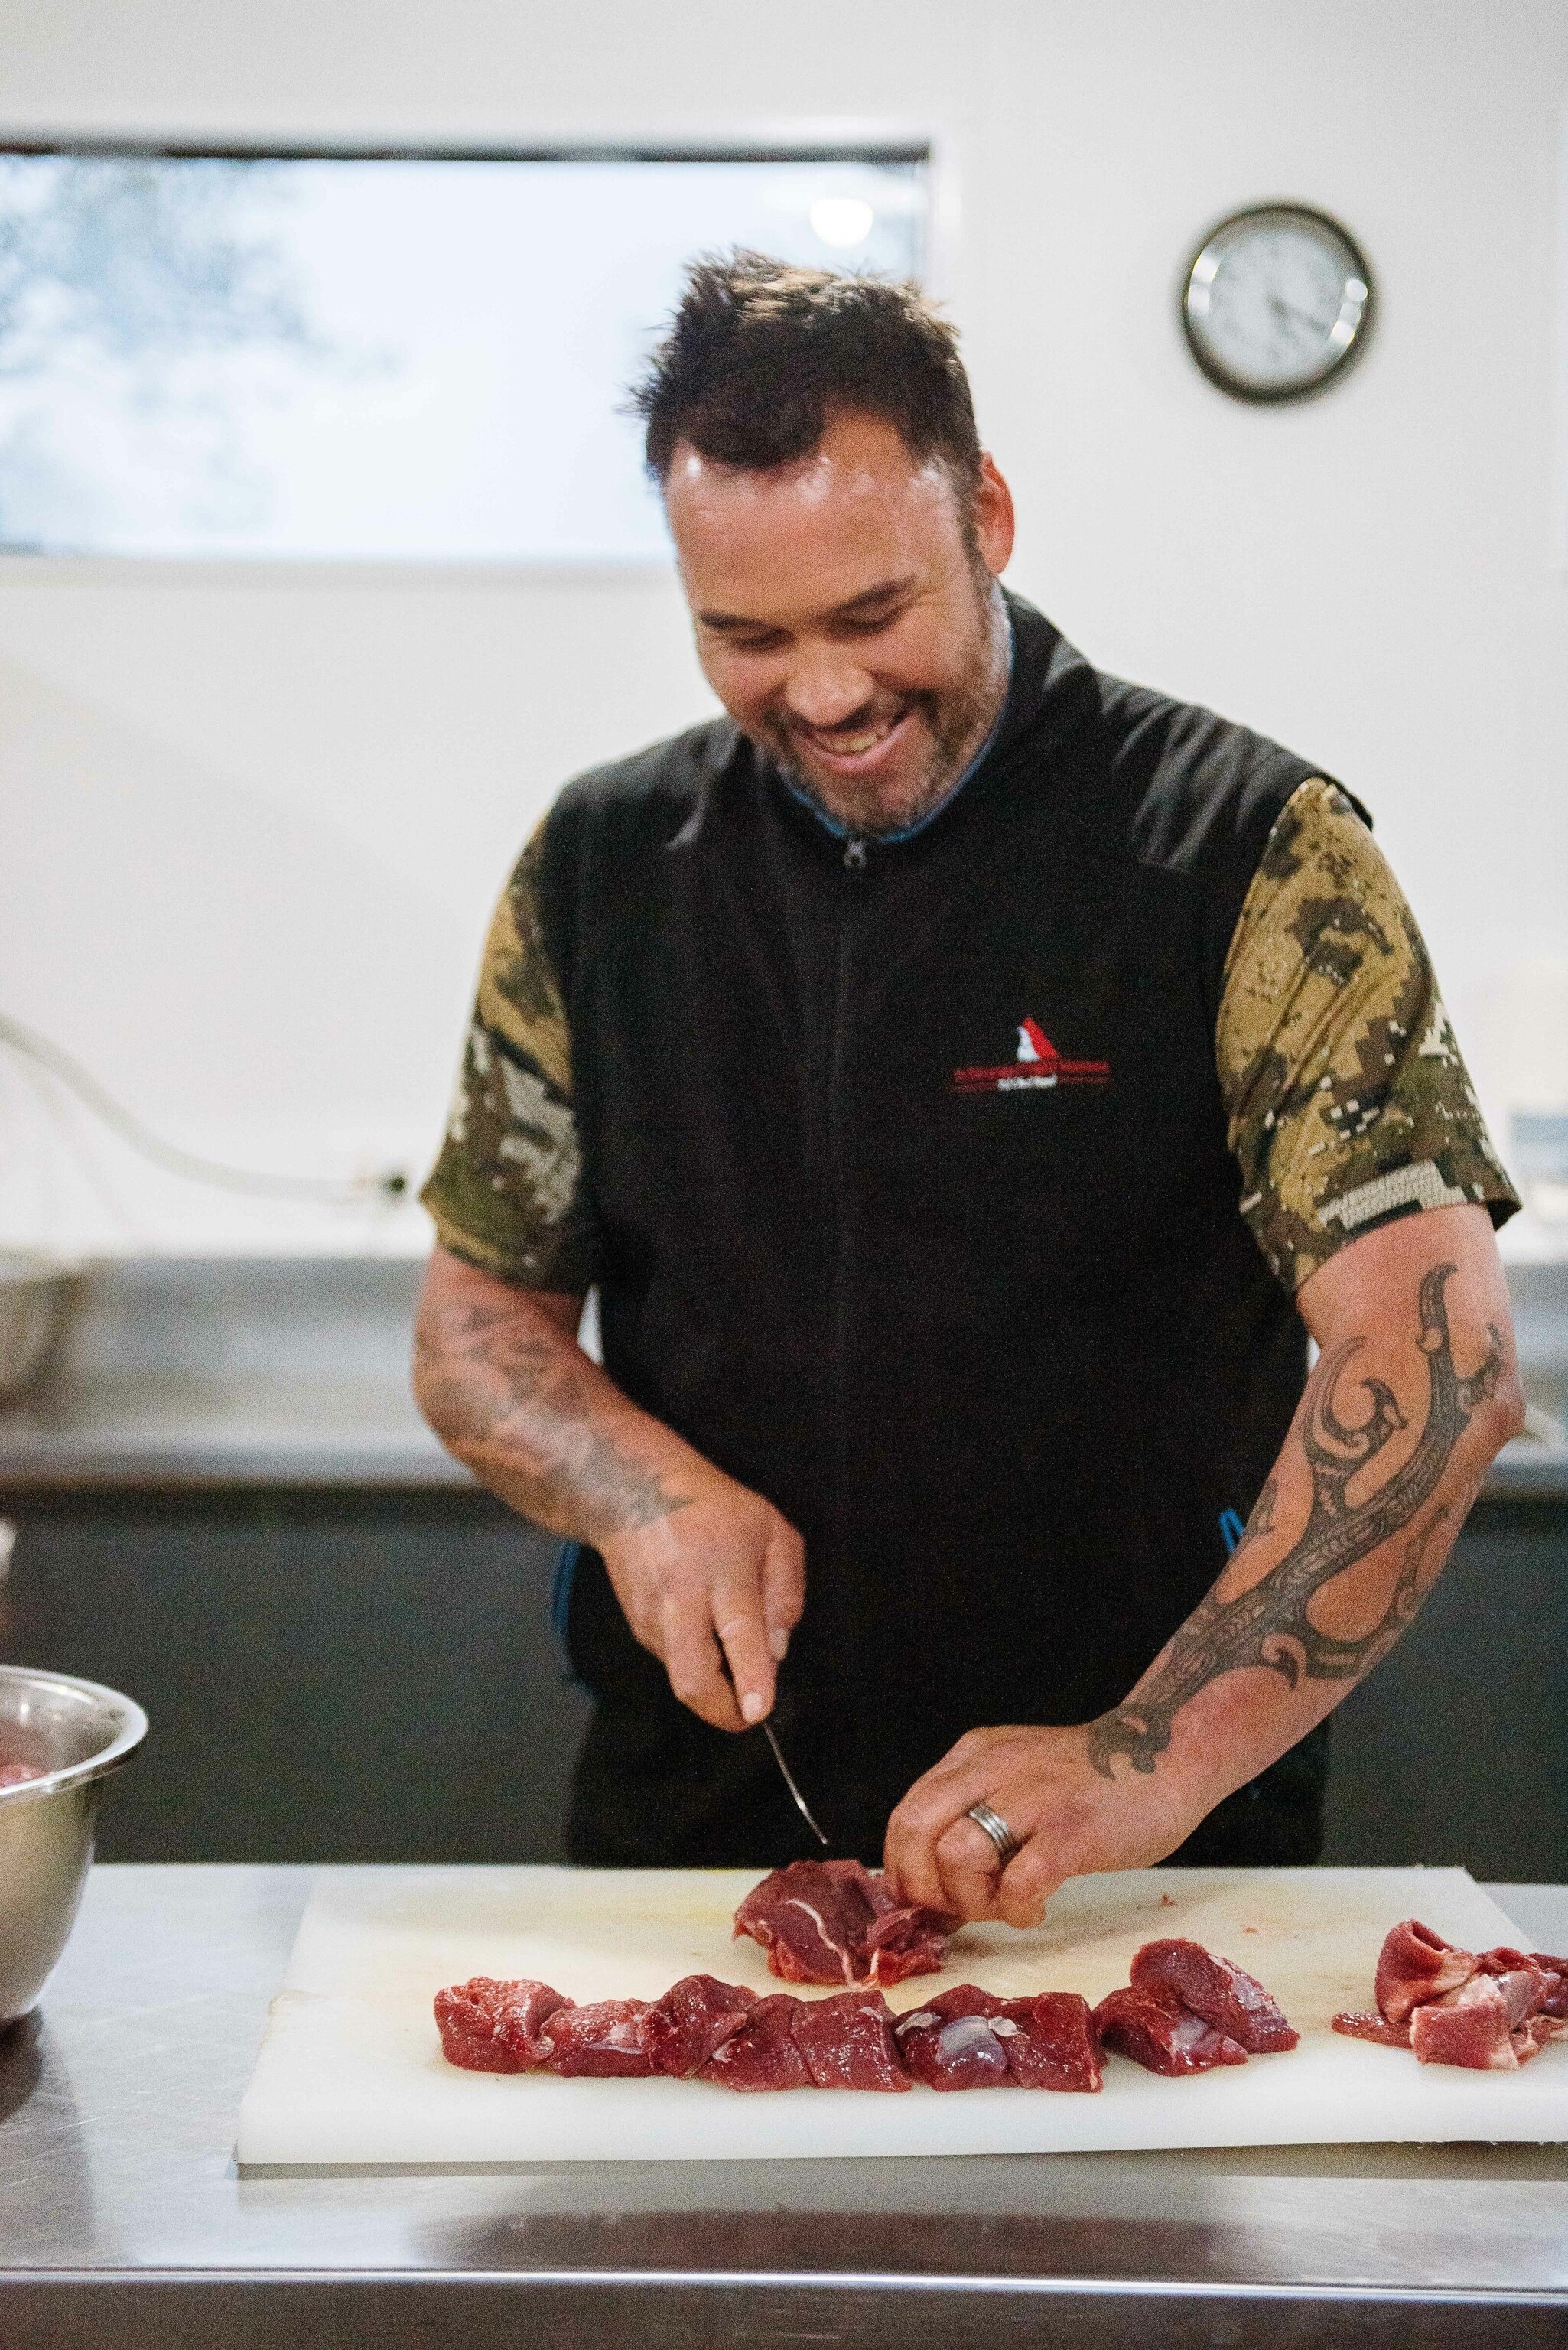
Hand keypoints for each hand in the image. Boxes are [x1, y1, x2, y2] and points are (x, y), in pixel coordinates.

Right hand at [598, 1472, 804, 1733]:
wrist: (632, 1494)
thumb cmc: (715, 1509)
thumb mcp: (771, 1530)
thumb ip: (785, 1590)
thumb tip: (777, 1652)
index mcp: (723, 1570)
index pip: (738, 1631)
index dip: (750, 1676)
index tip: (758, 1711)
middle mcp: (682, 1600)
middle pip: (692, 1677)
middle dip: (720, 1711)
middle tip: (747, 1716)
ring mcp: (653, 1617)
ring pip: (681, 1676)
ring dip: (713, 1684)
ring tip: (733, 1655)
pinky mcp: (636, 1627)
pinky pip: (673, 1660)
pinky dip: (695, 1662)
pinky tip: (706, 1632)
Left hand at [883, 1724, 1208, 1926]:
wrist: (1168, 1755)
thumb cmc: (1089, 1783)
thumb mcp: (1014, 1780)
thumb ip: (973, 1816)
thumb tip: (931, 1890)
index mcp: (974, 1756)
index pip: (906, 1815)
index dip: (905, 1871)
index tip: (930, 1901)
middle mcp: (994, 1768)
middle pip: (915, 1831)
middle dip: (925, 1887)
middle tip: (959, 1910)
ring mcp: (1035, 1797)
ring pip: (958, 1853)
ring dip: (971, 1900)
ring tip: (1005, 1905)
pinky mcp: (1074, 1831)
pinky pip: (1021, 1881)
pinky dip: (1018, 1909)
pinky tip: (1037, 1909)